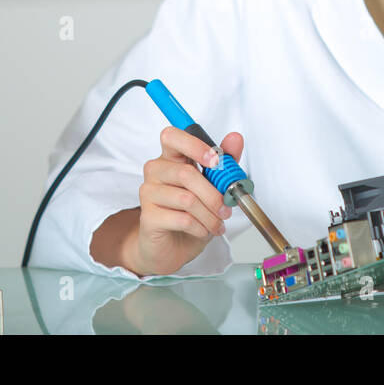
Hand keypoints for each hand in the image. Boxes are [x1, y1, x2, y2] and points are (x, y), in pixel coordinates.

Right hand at [125, 127, 243, 276]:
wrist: (172, 247)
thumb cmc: (190, 214)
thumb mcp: (212, 188)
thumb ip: (224, 163)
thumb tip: (235, 139)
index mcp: (171, 158)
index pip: (172, 137)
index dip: (194, 145)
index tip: (215, 160)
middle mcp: (156, 171)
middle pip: (185, 173)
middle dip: (213, 195)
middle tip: (226, 208)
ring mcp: (148, 193)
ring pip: (186, 199)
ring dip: (209, 215)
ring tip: (217, 224)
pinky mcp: (148, 217)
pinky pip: (182, 219)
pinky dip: (200, 228)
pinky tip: (203, 231)